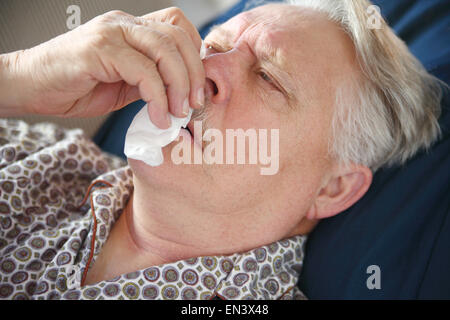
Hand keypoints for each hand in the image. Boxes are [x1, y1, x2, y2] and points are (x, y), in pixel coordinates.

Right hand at [0, 7, 204, 128]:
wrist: (30, 87)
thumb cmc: (76, 86)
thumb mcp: (124, 84)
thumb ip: (151, 81)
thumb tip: (182, 95)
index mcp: (133, 29)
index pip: (178, 26)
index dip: (194, 54)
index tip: (196, 86)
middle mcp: (124, 24)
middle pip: (177, 36)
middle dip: (194, 73)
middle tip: (194, 104)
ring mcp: (110, 33)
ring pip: (164, 49)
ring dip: (179, 85)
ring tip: (178, 113)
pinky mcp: (99, 49)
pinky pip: (143, 71)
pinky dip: (157, 97)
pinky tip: (158, 118)